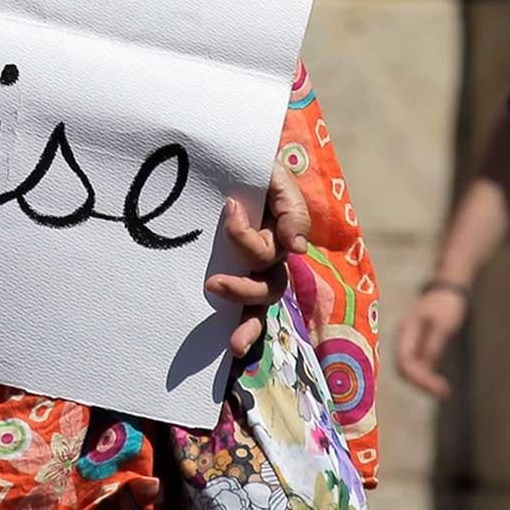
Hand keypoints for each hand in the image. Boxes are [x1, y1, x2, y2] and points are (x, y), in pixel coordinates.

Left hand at [205, 156, 310, 357]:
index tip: (227, 206)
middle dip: (243, 292)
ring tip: (233, 344)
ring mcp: (250, 270)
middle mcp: (268, 258)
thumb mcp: (275, 179)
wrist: (227, 159)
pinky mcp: (229, 275)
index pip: (268, 250)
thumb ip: (292, 210)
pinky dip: (242, 331)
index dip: (245, 236)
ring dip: (247, 325)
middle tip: (212, 284)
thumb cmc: (253, 168)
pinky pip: (241, 311)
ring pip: (259, 306)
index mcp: (278, 235)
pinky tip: (231, 351)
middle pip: (268, 288)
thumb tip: (297, 249)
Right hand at [396, 281, 469, 398]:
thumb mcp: (443, 325)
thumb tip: (426, 367)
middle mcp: (403, 338)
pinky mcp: (417, 346)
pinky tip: (439, 383)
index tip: (441, 387)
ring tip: (444, 391)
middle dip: (420, 383)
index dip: (419, 378)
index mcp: (406, 331)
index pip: (405, 361)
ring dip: (423, 382)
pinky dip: (426, 377)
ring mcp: (409, 343)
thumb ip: (433, 345)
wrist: (447, 291)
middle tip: (444, 392)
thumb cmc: (446, 305)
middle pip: (403, 369)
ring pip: (408, 370)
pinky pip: (416, 366)